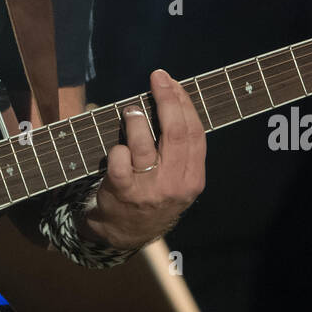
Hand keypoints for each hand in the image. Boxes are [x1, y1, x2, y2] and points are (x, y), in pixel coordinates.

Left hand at [82, 69, 205, 249]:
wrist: (124, 233)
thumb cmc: (152, 194)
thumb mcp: (177, 179)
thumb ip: (178, 148)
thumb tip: (172, 98)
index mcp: (193, 179)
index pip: (194, 133)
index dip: (184, 103)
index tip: (172, 82)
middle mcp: (175, 185)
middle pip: (175, 132)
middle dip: (166, 99)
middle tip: (157, 78)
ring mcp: (148, 190)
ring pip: (143, 142)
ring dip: (135, 119)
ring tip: (131, 111)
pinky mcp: (122, 191)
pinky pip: (120, 157)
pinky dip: (117, 146)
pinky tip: (117, 148)